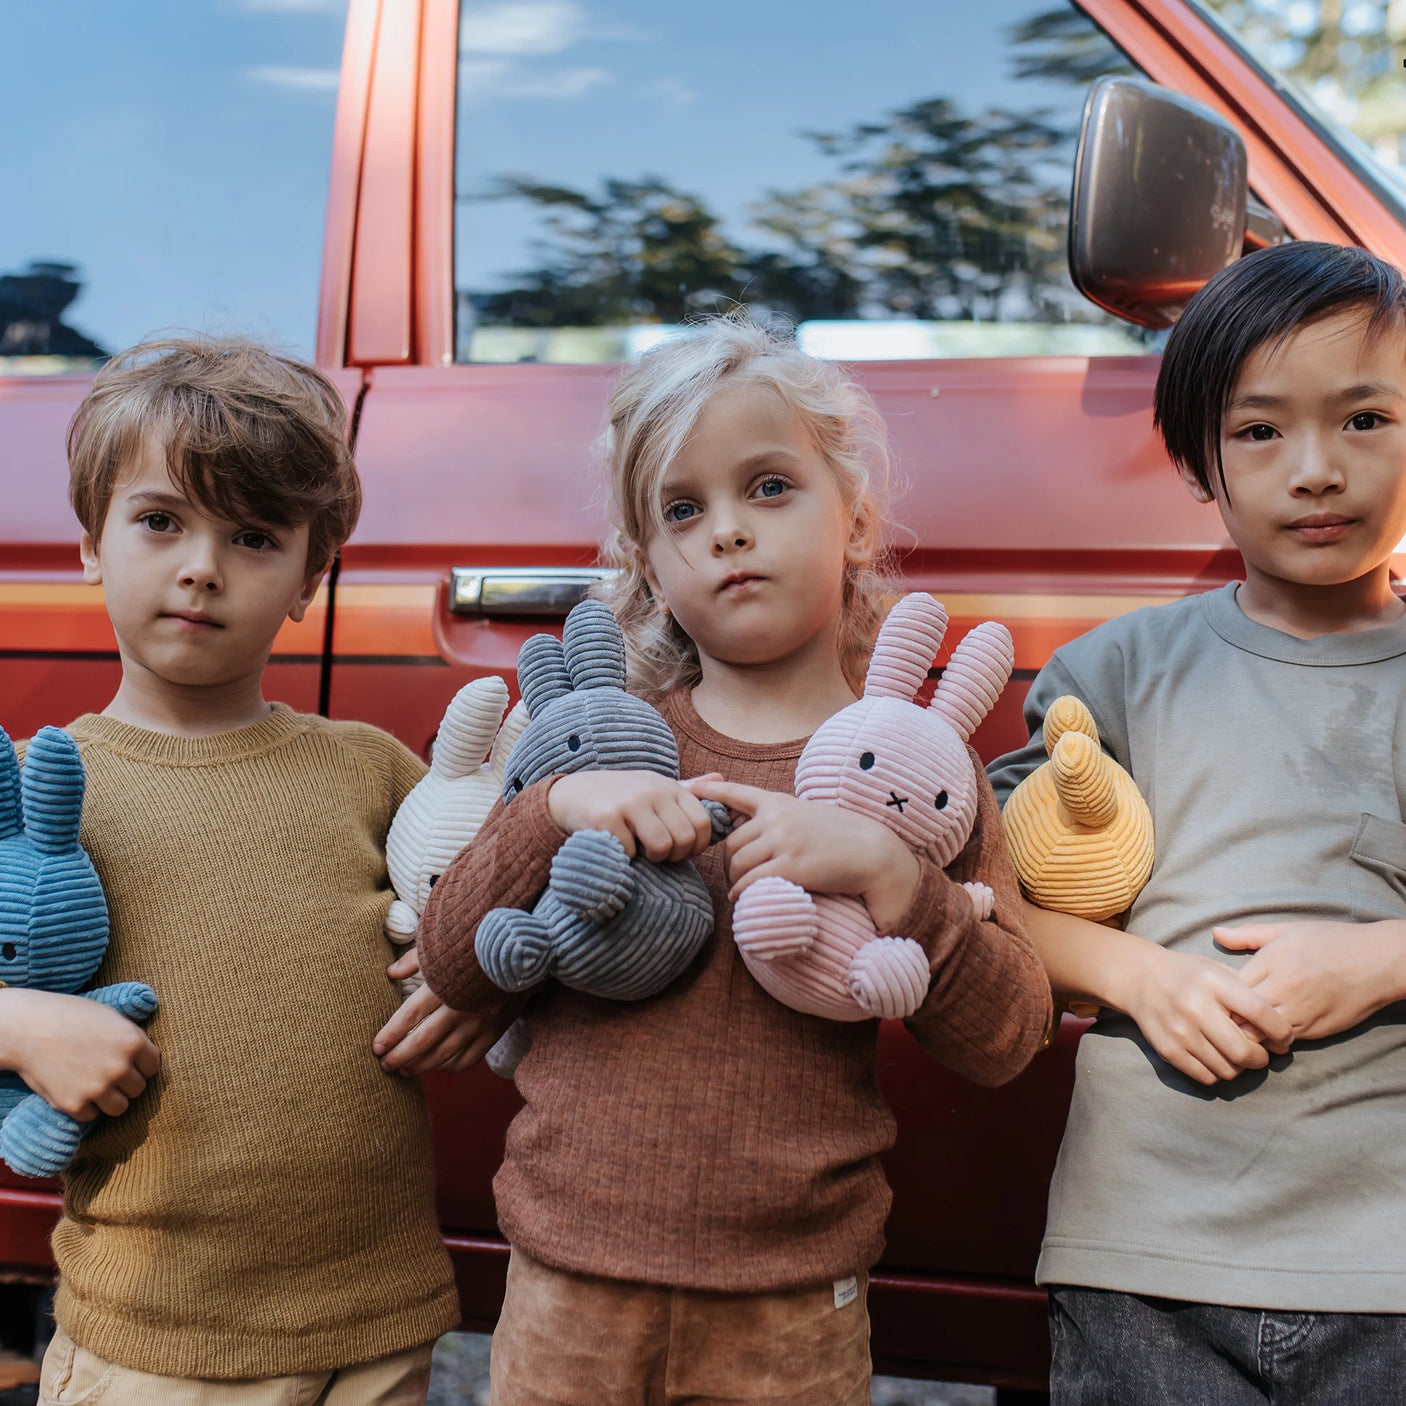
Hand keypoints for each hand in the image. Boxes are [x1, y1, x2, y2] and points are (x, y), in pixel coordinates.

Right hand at [0, 988, 158, 1120]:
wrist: (28, 1028)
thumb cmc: (69, 1016)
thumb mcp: (111, 1017)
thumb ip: (132, 1038)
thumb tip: (147, 1057)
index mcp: (133, 1042)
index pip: (153, 1067)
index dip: (140, 1065)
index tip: (127, 1063)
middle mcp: (120, 1068)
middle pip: (138, 1089)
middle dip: (125, 1082)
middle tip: (106, 1073)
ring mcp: (97, 1088)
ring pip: (120, 1108)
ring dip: (109, 1099)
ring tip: (94, 1085)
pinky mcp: (74, 1105)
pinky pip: (91, 1116)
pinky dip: (84, 1107)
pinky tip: (73, 1089)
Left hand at [373, 948, 499, 1074]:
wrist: (524, 949)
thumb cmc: (477, 943)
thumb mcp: (445, 944)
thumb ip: (416, 960)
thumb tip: (391, 973)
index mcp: (446, 984)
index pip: (410, 1016)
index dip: (391, 1034)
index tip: (376, 1047)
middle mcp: (462, 1007)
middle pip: (422, 1040)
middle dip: (399, 1056)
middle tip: (384, 1065)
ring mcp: (481, 1022)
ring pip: (443, 1055)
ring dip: (419, 1066)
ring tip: (403, 1071)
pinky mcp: (495, 1031)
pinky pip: (469, 1059)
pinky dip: (450, 1067)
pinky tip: (437, 1066)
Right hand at [547, 770, 714, 862]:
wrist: (572, 794)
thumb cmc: (622, 796)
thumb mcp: (654, 787)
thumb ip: (687, 788)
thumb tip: (721, 778)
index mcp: (670, 786)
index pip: (703, 823)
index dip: (697, 846)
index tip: (682, 851)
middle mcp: (653, 790)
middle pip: (684, 839)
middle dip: (674, 855)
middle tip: (659, 853)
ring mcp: (629, 803)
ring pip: (661, 846)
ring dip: (652, 858)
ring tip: (641, 850)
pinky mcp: (606, 818)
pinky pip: (631, 852)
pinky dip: (626, 857)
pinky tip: (618, 845)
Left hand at [686, 778, 919, 933]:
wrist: (873, 852)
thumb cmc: (841, 836)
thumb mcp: (806, 815)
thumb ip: (778, 818)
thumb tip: (747, 825)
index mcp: (778, 802)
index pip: (736, 792)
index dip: (711, 791)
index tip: (690, 788)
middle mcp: (776, 818)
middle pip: (731, 844)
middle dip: (729, 863)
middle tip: (736, 878)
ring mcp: (783, 841)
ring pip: (737, 864)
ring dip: (735, 881)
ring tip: (742, 890)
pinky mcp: (790, 867)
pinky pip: (750, 882)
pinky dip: (742, 894)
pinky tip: (743, 900)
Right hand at [1120, 944, 1293, 1085]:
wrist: (1140, 978)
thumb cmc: (1189, 974)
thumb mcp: (1219, 970)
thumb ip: (1249, 994)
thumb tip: (1283, 1032)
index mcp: (1213, 983)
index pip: (1259, 1012)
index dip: (1280, 1030)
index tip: (1286, 1038)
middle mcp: (1195, 1006)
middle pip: (1243, 1050)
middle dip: (1261, 1058)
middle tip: (1262, 1054)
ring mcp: (1180, 1031)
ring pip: (1227, 1069)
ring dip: (1240, 1068)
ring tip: (1239, 1057)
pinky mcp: (1168, 1049)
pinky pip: (1206, 1076)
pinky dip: (1218, 1073)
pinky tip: (1218, 1059)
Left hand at [1215, 919, 1405, 1041]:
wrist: (1378, 962)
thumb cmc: (1330, 941)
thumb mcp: (1288, 930)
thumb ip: (1248, 935)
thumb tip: (1215, 934)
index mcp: (1274, 961)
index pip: (1231, 987)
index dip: (1221, 994)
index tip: (1217, 995)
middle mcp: (1285, 988)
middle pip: (1241, 1014)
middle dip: (1229, 1017)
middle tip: (1222, 1017)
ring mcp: (1301, 1011)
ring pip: (1260, 1032)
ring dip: (1249, 1032)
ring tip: (1243, 1027)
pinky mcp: (1316, 1030)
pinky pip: (1284, 1040)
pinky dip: (1272, 1039)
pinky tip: (1268, 1032)